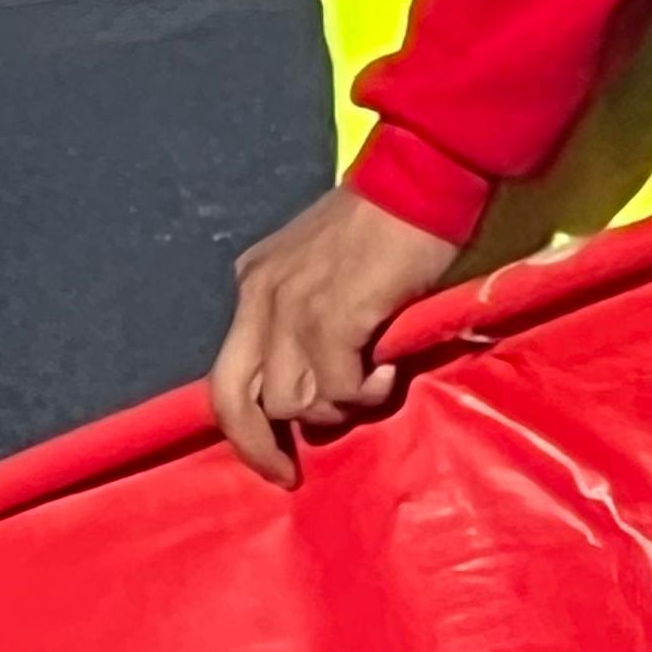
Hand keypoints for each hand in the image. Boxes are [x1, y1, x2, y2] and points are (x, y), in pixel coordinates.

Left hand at [208, 184, 457, 487]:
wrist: (422, 177)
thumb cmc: (387, 221)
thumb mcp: (325, 266)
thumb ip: (307, 315)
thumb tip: (317, 385)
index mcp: (255, 282)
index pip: (228, 372)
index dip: (245, 426)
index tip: (275, 459)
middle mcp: (260, 294)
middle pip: (231, 397)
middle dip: (256, 448)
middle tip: (289, 474)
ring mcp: (292, 306)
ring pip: (291, 402)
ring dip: (336, 406)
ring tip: (374, 378)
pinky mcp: (332, 317)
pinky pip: (339, 389)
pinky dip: (367, 392)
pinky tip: (391, 366)